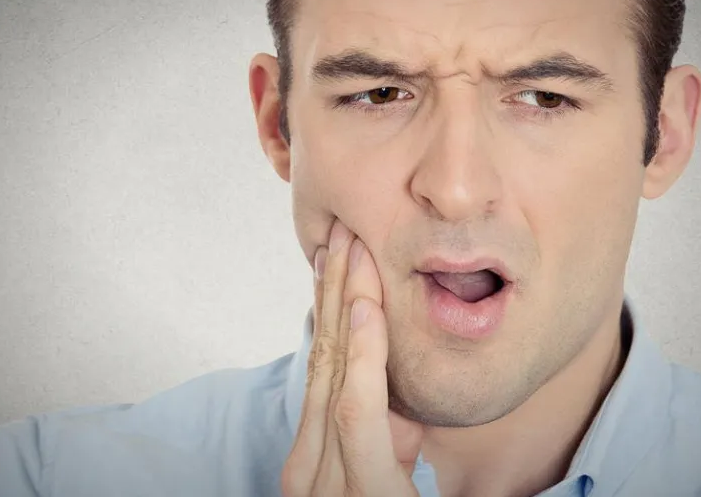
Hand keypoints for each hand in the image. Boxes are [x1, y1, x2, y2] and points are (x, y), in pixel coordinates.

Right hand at [281, 219, 424, 496]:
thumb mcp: (382, 476)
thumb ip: (382, 436)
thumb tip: (392, 393)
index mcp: (311, 456)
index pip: (321, 364)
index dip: (327, 306)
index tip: (335, 256)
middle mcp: (309, 463)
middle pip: (322, 354)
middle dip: (333, 287)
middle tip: (342, 229)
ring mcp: (325, 479)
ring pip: (334, 369)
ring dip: (346, 301)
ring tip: (355, 248)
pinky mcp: (361, 490)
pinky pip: (356, 409)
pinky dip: (363, 354)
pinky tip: (368, 310)